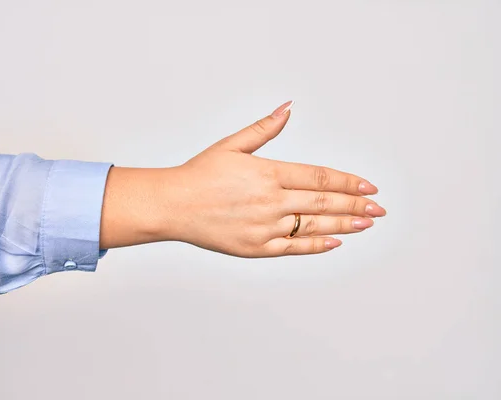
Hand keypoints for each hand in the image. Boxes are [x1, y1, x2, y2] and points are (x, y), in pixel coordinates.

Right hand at [99, 101, 385, 256]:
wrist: (172, 205)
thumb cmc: (198, 175)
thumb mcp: (231, 145)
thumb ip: (264, 128)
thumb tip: (288, 108)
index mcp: (268, 173)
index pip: (319, 177)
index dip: (347, 182)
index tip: (368, 184)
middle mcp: (271, 201)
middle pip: (324, 203)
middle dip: (355, 204)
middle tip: (378, 206)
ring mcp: (265, 227)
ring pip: (314, 226)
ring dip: (345, 223)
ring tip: (366, 222)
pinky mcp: (255, 248)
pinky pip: (293, 248)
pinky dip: (316, 245)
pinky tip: (334, 241)